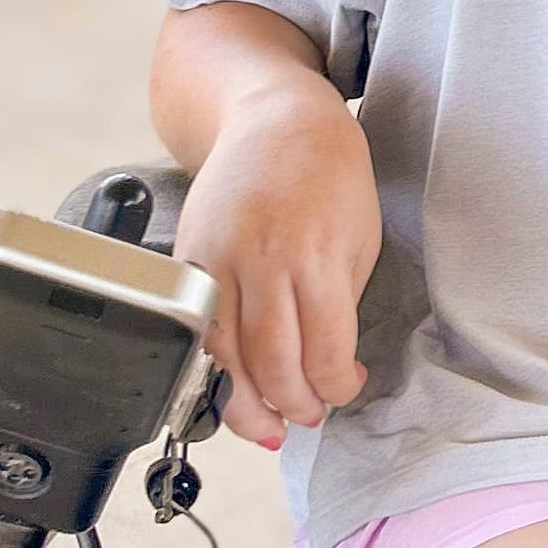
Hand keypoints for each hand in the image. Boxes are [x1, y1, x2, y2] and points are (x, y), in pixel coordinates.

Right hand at [175, 79, 382, 447]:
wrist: (276, 121)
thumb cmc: (330, 176)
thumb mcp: (360, 237)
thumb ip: (342, 304)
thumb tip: (328, 365)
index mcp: (314, 256)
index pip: (323, 350)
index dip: (336, 385)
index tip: (345, 386)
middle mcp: (260, 262)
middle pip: (269, 362)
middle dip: (292, 404)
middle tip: (307, 417)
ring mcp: (216, 261)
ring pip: (222, 356)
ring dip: (244, 404)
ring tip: (266, 426)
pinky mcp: (187, 261)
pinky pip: (196, 330)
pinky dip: (212, 368)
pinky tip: (231, 386)